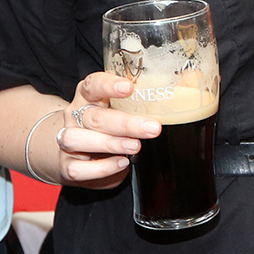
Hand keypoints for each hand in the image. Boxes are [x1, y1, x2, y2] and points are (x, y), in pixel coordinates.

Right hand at [52, 73, 161, 188]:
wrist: (73, 148)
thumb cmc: (105, 123)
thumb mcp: (119, 107)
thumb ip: (142, 100)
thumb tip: (185, 83)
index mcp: (88, 96)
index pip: (92, 84)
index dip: (108, 85)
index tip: (128, 87)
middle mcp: (75, 116)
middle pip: (94, 117)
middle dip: (125, 124)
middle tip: (152, 128)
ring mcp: (68, 140)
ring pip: (77, 140)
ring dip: (110, 144)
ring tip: (134, 147)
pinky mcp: (68, 165)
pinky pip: (79, 169)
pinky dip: (101, 168)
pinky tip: (121, 163)